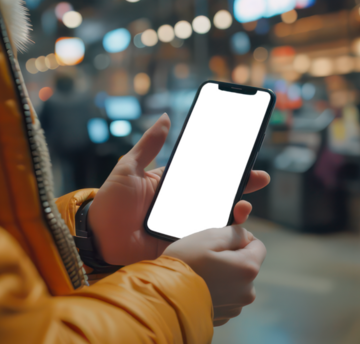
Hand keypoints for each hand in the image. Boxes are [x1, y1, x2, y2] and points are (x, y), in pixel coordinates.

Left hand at [88, 113, 270, 265]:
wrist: (98, 236)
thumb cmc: (110, 201)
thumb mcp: (128, 167)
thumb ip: (148, 145)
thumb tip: (164, 117)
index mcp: (172, 182)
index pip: (204, 171)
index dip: (225, 165)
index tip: (245, 155)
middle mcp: (181, 201)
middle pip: (218, 192)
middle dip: (242, 185)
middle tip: (260, 178)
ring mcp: (183, 222)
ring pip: (216, 214)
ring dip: (236, 209)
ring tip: (245, 206)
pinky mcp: (182, 241)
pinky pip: (206, 236)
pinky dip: (222, 231)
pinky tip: (232, 226)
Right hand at [163, 224, 265, 325]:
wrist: (164, 298)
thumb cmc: (185, 263)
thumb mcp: (209, 237)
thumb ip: (235, 232)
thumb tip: (246, 236)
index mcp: (248, 268)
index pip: (258, 245)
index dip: (240, 239)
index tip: (221, 241)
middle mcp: (248, 291)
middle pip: (246, 264)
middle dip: (231, 257)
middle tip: (206, 256)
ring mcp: (236, 306)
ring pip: (235, 280)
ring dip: (223, 273)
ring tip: (200, 272)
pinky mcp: (224, 315)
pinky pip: (225, 295)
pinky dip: (216, 288)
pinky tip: (199, 286)